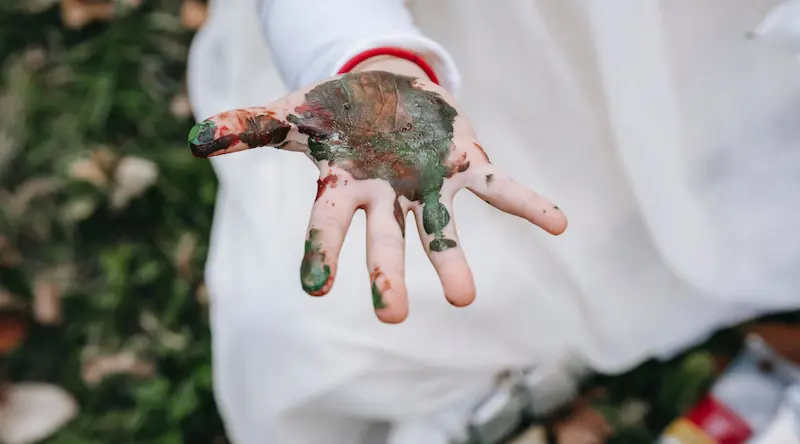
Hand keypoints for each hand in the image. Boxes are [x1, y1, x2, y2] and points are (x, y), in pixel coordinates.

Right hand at [188, 69, 566, 322]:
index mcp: (345, 190)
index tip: (317, 287)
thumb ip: (252, 127)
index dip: (322, 254)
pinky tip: (559, 226)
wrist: (385, 94)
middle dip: (387, 276)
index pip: (327, 228)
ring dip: (452, 259)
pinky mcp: (466, 165)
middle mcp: (387, 198)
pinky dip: (528, 206)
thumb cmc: (338, 114)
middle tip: (393, 316)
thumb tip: (198, 140)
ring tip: (465, 297)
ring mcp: (428, 185)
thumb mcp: (295, 114)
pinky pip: (501, 188)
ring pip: (440, 227)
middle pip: (385, 242)